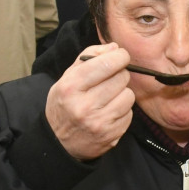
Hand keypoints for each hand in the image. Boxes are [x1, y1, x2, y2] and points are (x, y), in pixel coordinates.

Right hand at [45, 43, 134, 159]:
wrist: (58, 142)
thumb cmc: (65, 104)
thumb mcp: (67, 78)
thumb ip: (88, 58)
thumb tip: (115, 48)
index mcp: (71, 87)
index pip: (106, 64)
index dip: (120, 57)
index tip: (121, 56)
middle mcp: (85, 106)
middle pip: (121, 78)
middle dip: (120, 75)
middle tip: (111, 79)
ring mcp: (99, 122)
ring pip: (129, 96)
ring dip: (122, 93)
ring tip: (108, 98)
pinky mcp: (112, 135)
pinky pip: (130, 113)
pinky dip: (123, 110)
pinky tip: (109, 112)